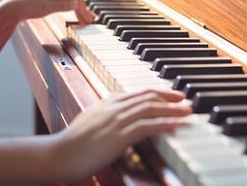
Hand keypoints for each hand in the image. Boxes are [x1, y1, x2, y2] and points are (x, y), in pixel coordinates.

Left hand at [5, 0, 95, 23]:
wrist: (16, 6)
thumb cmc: (30, 7)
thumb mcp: (47, 8)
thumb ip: (62, 6)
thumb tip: (76, 4)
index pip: (78, 1)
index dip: (85, 12)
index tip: (89, 21)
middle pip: (76, 0)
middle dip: (84, 11)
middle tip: (90, 21)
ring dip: (80, 6)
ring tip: (87, 13)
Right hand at [52, 89, 191, 181]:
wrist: (59, 154)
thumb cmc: (72, 145)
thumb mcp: (90, 124)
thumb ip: (105, 119)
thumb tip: (117, 123)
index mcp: (107, 103)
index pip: (137, 93)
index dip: (157, 92)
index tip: (170, 95)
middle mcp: (113, 107)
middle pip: (147, 97)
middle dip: (169, 96)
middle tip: (185, 99)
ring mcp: (116, 120)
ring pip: (150, 109)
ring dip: (172, 109)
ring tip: (187, 111)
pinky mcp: (118, 135)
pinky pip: (146, 126)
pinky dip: (163, 123)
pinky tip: (174, 125)